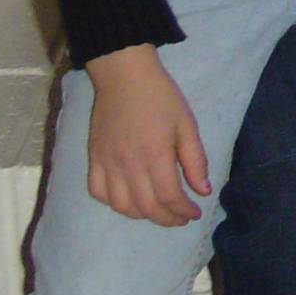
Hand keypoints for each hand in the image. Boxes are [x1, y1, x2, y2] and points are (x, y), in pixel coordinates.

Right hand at [83, 44, 210, 224]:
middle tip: (180, 217)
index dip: (184, 211)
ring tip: (158, 209)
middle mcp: (128, 164)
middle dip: (167, 218)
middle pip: (146, 207)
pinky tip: (128, 198)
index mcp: (155, 154)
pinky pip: (97, 192)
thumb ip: (195, 160)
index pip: (169, 196)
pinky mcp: (93, 159)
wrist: (124, 75)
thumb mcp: (187, 123)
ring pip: (121, 206)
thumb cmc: (160, 96)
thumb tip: (203, 191)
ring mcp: (107, 163)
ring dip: (142, 215)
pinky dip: (114, 203)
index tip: (195, 213)